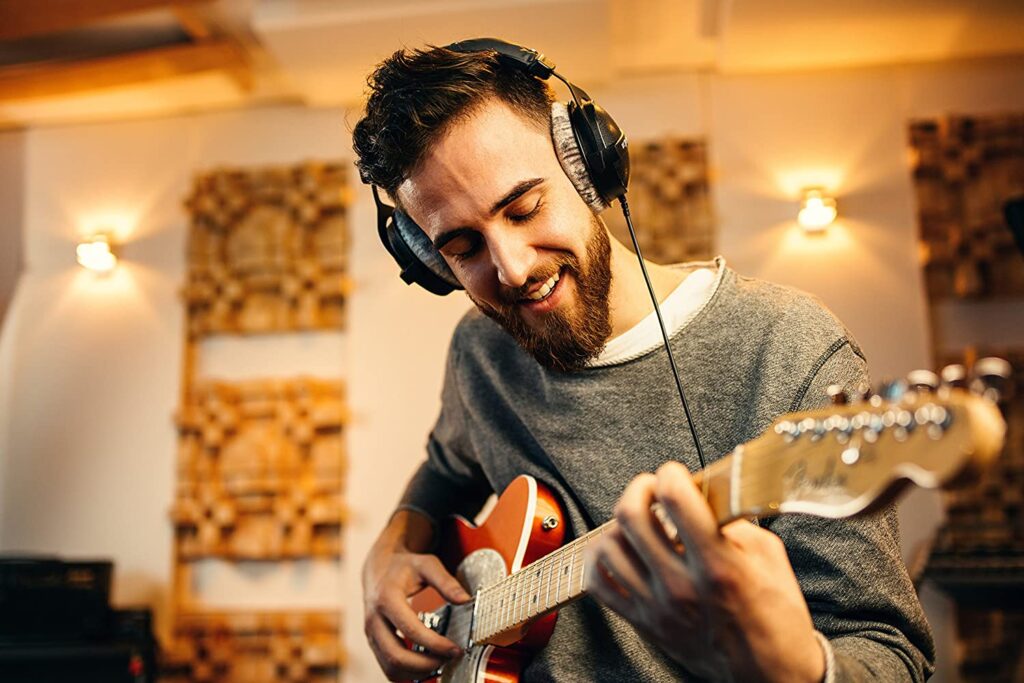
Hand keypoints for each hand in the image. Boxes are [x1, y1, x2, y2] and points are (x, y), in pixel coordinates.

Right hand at [363, 511, 471, 680]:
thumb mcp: (426, 565)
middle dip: (425, 664)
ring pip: (390, 667)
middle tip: (449, 660)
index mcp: (387, 598)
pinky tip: (426, 666)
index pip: (411, 630)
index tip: (455, 649)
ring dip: (416, 672)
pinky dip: (406, 673)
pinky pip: (387, 667)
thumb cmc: (403, 566)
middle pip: (396, 656)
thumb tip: (465, 599)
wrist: (378, 567)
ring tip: (440, 664)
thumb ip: (446, 582)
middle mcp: (374, 619)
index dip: (434, 644)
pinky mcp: (373, 642)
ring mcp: (371, 634)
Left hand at [585, 461, 824, 682]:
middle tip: (652, 488)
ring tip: (639, 521)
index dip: (671, 474)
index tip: (676, 474)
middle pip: (630, 515)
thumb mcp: (769, 557)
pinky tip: (618, 549)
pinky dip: (600, 559)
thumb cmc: (776, 616)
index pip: (675, 500)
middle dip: (639, 488)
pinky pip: (598, 584)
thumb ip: (734, 521)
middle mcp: (681, 586)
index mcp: (718, 566)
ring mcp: (657, 607)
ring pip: (608, 546)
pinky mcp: (644, 623)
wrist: (770, 674)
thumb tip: (705, 492)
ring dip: (620, 524)